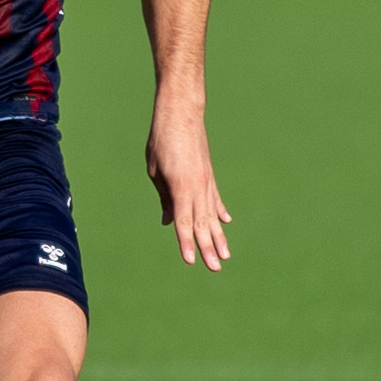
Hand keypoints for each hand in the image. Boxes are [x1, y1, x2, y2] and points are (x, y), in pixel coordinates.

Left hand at [146, 108, 231, 270]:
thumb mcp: (155, 171)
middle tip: (215, 268)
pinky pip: (215, 199)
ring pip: (213, 215)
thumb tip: (170, 221)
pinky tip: (224, 223)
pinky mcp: (208, 174)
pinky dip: (220, 212)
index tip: (191, 261)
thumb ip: (165, 198)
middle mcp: (198, 186)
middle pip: (202, 223)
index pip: (184, 222)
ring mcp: (206, 181)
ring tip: (225, 255)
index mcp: (181, 187)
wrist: (181, 112)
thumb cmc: (162, 140)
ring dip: (218, 236)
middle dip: (208, 247)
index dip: (186, 243)